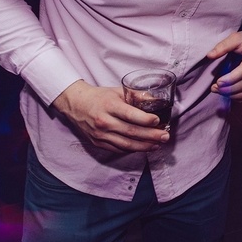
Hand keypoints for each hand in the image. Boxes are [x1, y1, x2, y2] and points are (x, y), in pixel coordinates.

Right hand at [51, 80, 168, 152]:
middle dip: (151, 136)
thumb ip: (136, 96)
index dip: (145, 119)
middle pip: (131, 132)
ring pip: (126, 144)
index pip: (130, 115)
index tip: (158, 121)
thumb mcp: (118, 91)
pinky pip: (119, 149)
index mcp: (109, 106)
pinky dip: (133, 149)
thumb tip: (156, 101)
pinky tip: (144, 147)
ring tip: (158, 145)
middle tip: (165, 136)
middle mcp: (104, 122)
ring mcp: (100, 135)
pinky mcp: (98, 143)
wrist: (76, 105)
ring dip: (144, 146)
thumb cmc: (100, 97)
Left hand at [208, 27, 241, 99]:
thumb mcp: (237, 38)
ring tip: (219, 92)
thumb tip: (209, 56)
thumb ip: (223, 46)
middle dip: (228, 89)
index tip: (218, 82)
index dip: (230, 79)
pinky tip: (229, 95)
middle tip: (214, 88)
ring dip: (233, 95)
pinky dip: (240, 98)